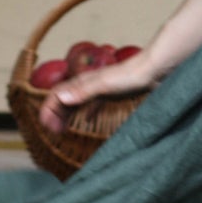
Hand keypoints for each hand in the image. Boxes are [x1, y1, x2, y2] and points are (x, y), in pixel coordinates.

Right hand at [40, 50, 157, 132]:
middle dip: (54, 114)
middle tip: (53, 132)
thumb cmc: (131, 76)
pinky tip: (87, 121)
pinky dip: (87, 113)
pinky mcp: (112, 93)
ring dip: (67, 114)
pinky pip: (94, 103)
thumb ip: (83, 92)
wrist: (154, 70)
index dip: (48, 109)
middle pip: (65, 98)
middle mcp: (88, 84)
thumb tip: (61, 98)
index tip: (46, 126)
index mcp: (83, 82)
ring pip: (77, 101)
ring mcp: (100, 88)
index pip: (57, 94)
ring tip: (63, 129)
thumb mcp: (104, 86)